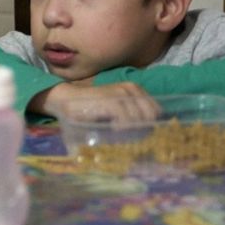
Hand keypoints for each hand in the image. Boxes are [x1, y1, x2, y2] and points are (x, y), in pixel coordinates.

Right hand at [34, 80, 161, 123]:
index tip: (141, 133)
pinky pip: (128, 121)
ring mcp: (122, 95)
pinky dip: (122, 129)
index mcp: (135, 90)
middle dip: (144, 128)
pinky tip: (113, 128)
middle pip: (151, 116)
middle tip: (130, 136)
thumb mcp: (117, 108)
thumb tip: (150, 132)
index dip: (152, 124)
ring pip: (140, 120)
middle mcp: (131, 89)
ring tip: (118, 131)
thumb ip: (133, 114)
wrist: (68, 100)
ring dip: (132, 130)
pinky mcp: (112, 102)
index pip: (157, 110)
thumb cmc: (93, 108)